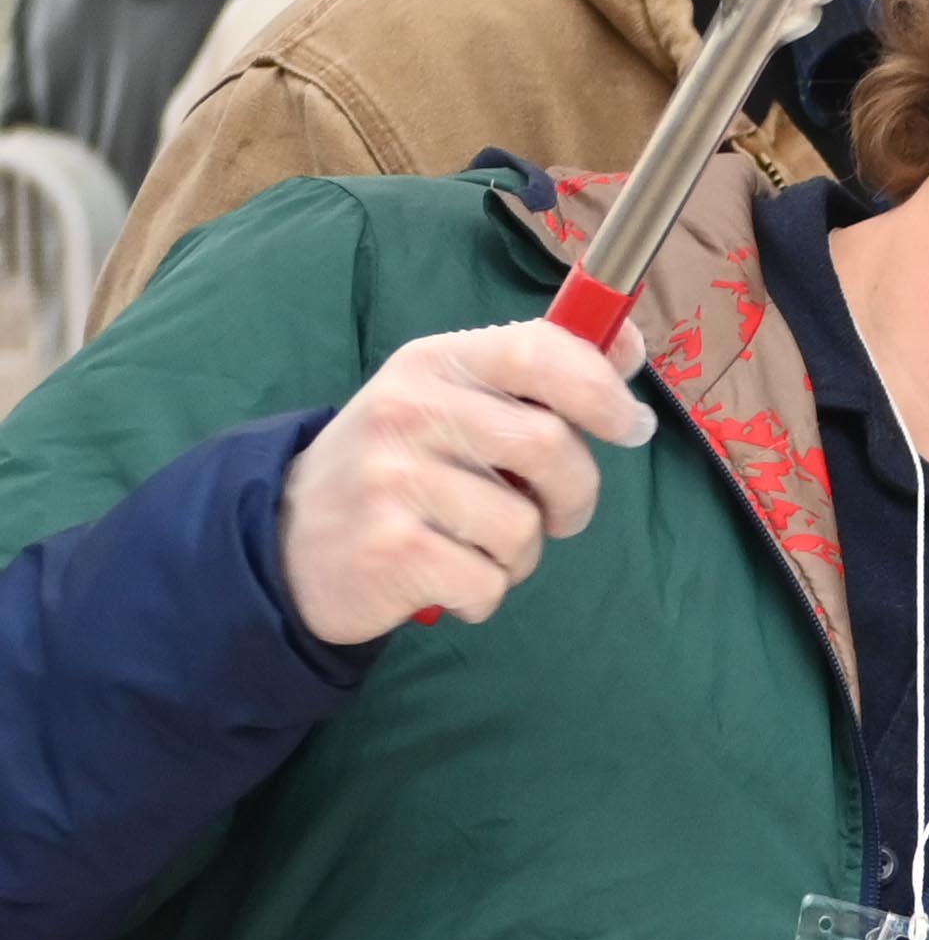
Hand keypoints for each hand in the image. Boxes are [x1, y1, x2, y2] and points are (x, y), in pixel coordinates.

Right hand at [274, 315, 653, 643]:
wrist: (288, 541)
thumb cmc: (398, 467)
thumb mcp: (450, 399)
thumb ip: (536, 375)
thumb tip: (627, 347)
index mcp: (433, 363)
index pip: (539, 350)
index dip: (601, 389)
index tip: (628, 425)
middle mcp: (409, 411)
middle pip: (551, 447)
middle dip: (576, 494)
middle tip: (559, 513)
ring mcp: (393, 481)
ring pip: (525, 527)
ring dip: (521, 554)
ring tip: (475, 545)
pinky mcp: (390, 551)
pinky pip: (489, 582)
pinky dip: (483, 593)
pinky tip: (445, 578)